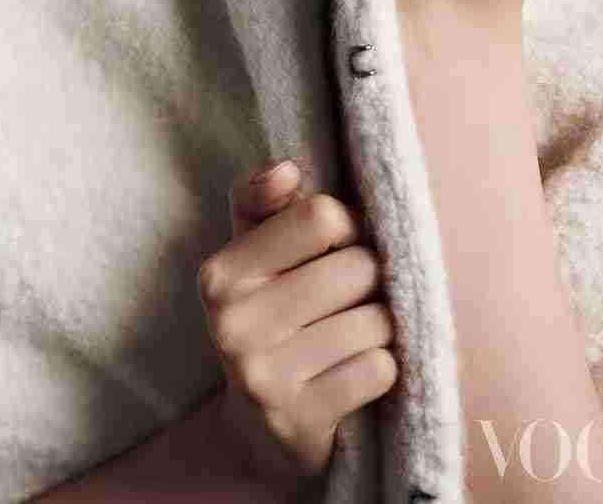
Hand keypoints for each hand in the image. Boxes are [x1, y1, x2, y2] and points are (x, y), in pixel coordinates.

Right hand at [197, 160, 397, 493]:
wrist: (256, 432)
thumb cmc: (269, 317)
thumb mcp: (254, 255)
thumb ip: (263, 201)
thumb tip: (285, 169)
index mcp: (221, 275)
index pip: (322, 215)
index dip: (348, 227)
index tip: (340, 247)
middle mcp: (233, 325)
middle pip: (358, 267)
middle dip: (371, 279)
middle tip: (353, 297)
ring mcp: (264, 378)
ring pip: (376, 320)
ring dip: (380, 326)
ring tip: (355, 334)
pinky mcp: (300, 423)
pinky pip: (379, 369)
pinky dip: (380, 368)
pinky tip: (354, 373)